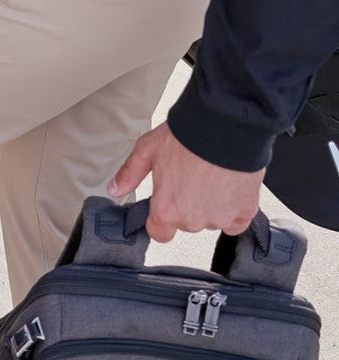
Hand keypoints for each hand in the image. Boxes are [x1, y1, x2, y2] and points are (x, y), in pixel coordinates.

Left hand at [108, 124, 264, 241]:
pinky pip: (237, 221)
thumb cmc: (186, 137)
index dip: (160, 219)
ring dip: (210, 206)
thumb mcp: (147, 150)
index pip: (159, 233)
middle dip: (187, 207)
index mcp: (166, 210)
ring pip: (211, 220)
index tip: (165, 204)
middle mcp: (192, 220)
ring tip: (211, 178)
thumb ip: (129, 174)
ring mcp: (220, 218)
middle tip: (189, 180)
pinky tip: (229, 188)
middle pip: (186, 223)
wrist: (226, 126)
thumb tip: (114, 190)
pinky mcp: (245, 212)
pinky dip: (234, 208)